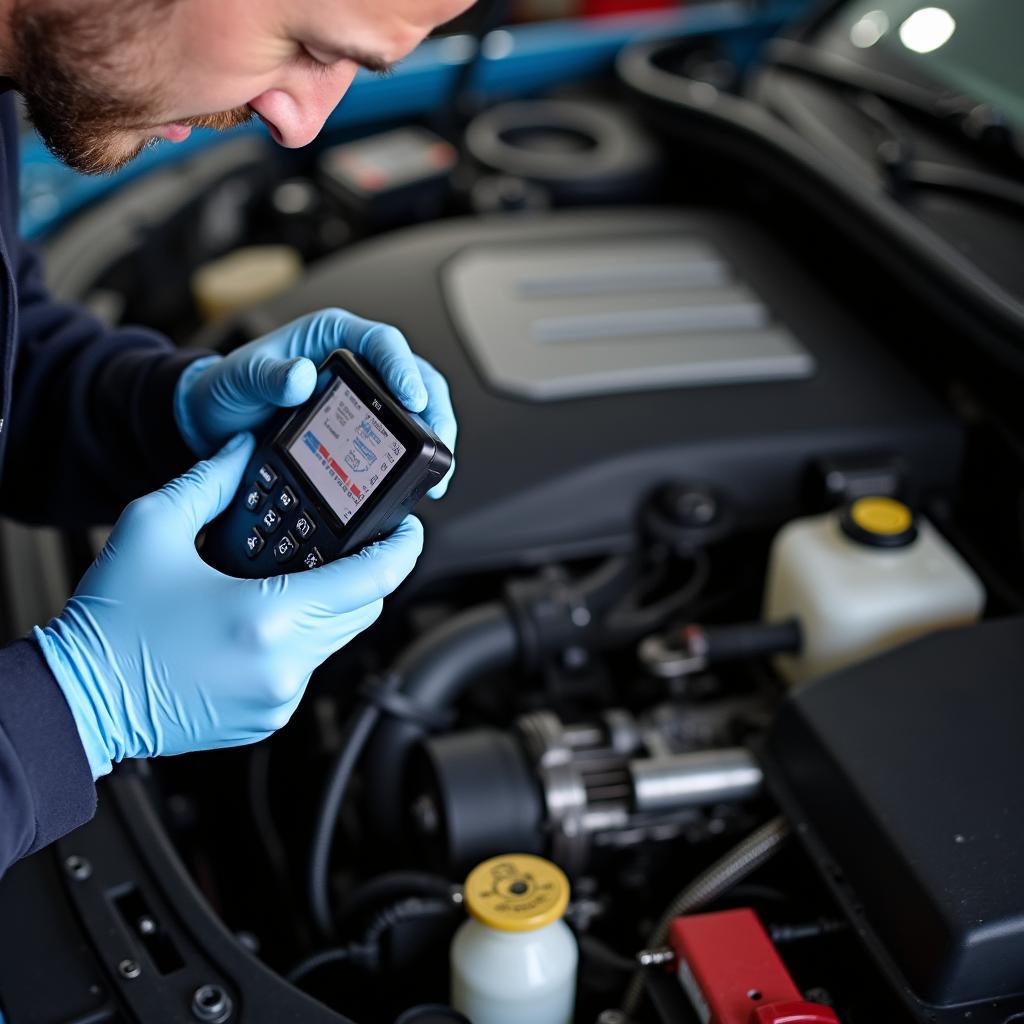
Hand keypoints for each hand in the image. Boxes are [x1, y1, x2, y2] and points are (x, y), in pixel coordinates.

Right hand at [35, 433, 423, 778]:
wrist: (80, 700)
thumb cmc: (111, 623)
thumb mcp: (154, 529)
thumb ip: (210, 480)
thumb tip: (243, 452)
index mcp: (268, 615)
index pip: (373, 579)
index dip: (403, 549)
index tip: (409, 527)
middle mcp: (285, 664)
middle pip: (365, 609)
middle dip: (368, 572)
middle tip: (354, 541)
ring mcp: (281, 698)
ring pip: (339, 638)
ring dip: (334, 604)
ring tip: (300, 574)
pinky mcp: (271, 717)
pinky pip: (309, 667)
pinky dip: (303, 639)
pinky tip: (266, 616)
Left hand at [174, 309, 456, 497]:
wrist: (215, 422)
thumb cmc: (228, 390)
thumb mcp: (239, 379)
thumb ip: (267, 376)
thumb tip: (300, 375)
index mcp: (331, 335)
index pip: (382, 342)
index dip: (403, 368)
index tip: (412, 398)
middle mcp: (356, 359)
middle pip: (415, 375)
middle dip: (435, 409)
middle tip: (440, 443)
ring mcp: (365, 392)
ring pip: (418, 405)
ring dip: (434, 434)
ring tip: (439, 467)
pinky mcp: (366, 422)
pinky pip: (401, 432)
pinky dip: (415, 453)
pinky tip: (419, 478)